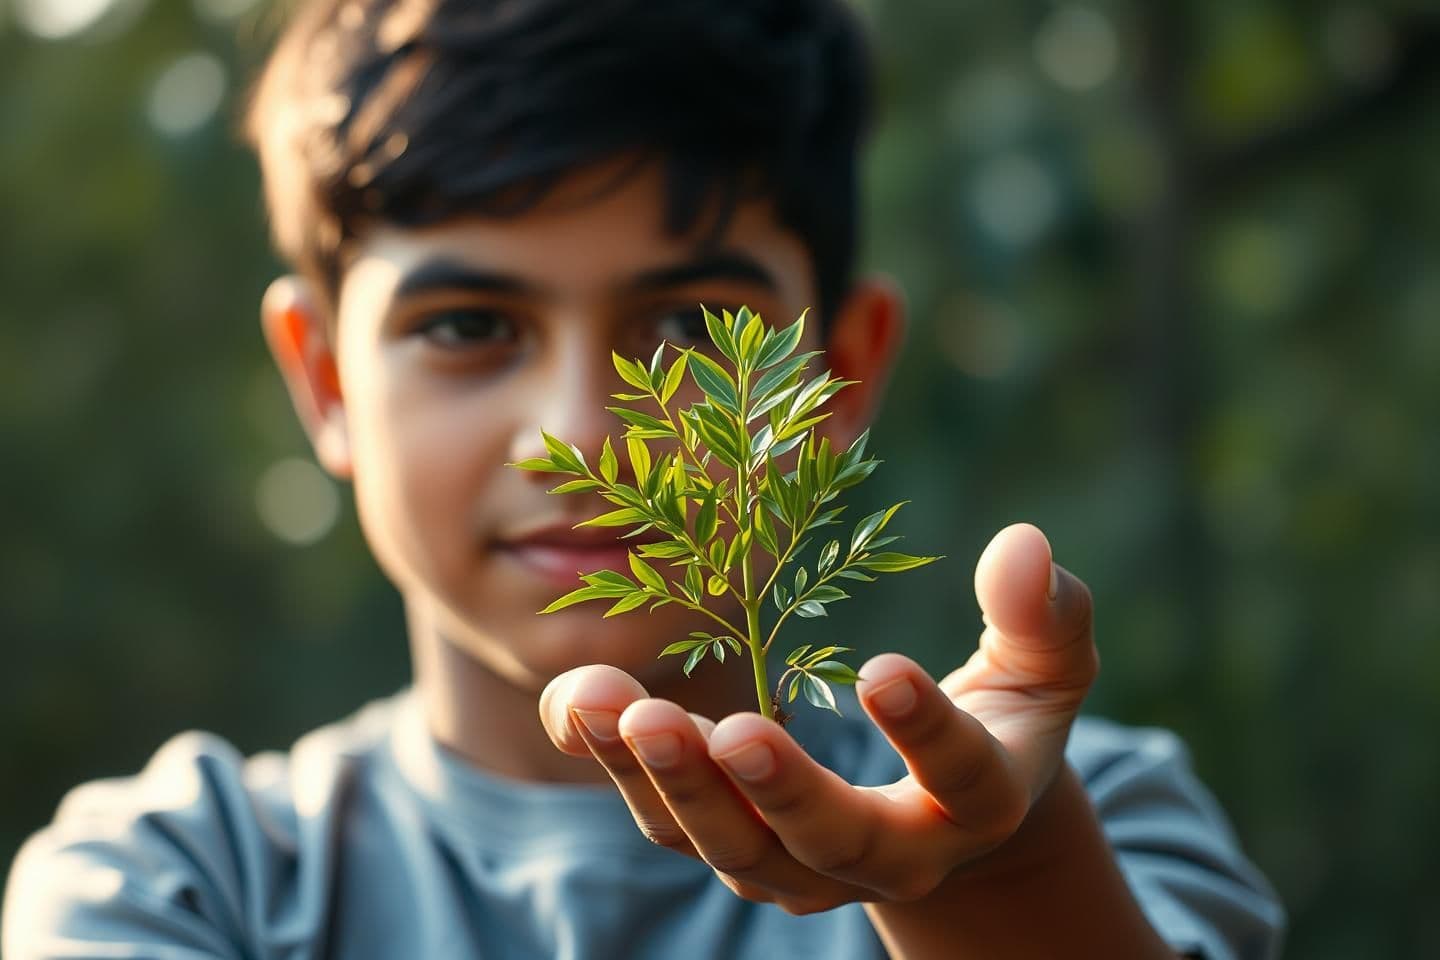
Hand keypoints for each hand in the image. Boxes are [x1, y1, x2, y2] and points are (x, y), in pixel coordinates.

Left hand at [537, 522, 1096, 913]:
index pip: (963, 778)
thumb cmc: (1006, 717)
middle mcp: (894, 858)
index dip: (927, 733)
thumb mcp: (1044, 666)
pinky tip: (585, 701)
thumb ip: (1046, 614)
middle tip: (727, 727)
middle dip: (778, 790)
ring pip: (734, 848)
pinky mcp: (743, 851)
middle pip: (832, 846)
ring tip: (614, 706)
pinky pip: (675, 823)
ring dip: (671, 783)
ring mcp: (808, 869)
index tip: (881, 670)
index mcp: (981, 802)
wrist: (950, 813)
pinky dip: (623, 768)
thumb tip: (1025, 545)